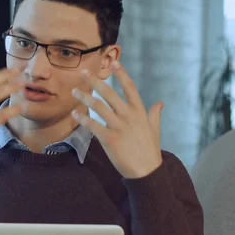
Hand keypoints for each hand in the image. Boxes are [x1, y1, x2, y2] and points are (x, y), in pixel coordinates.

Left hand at [71, 60, 162, 178]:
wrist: (146, 172)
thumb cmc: (150, 150)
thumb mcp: (155, 130)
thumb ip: (155, 114)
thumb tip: (160, 103)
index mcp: (139, 112)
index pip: (130, 88)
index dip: (121, 74)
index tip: (113, 62)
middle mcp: (129, 116)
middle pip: (110, 94)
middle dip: (95, 81)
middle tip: (82, 72)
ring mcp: (119, 127)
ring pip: (99, 107)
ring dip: (84, 98)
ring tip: (74, 92)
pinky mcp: (110, 139)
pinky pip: (94, 126)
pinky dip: (83, 119)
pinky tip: (75, 114)